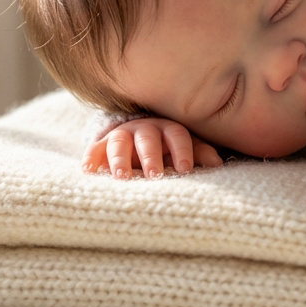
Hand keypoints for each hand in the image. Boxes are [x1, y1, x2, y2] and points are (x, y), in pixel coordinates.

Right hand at [83, 118, 222, 177]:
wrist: (138, 136)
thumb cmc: (167, 147)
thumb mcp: (183, 148)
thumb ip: (198, 153)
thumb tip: (217, 163)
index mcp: (168, 130)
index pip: (177, 135)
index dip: (182, 150)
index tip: (185, 169)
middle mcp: (144, 130)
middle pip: (147, 139)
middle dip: (151, 156)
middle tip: (154, 175)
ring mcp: (122, 136)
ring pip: (119, 142)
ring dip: (120, 159)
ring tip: (122, 177)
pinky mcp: (102, 146)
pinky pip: (94, 149)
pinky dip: (91, 158)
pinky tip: (88, 170)